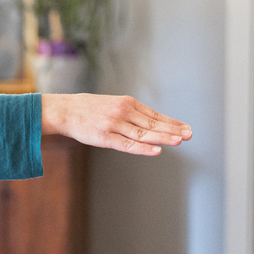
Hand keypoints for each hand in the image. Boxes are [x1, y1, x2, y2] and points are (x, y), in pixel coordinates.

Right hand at [41, 94, 191, 154]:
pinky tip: (156, 150)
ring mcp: (114, 125)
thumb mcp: (112, 104)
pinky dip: (143, 148)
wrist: (65, 110)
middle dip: (173, 129)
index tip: (186, 128)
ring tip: (179, 141)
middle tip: (189, 135)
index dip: (171, 122)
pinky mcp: (104, 137)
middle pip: (153, 123)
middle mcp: (123, 112)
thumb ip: (129, 112)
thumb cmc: (88, 109)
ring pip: (144, 133)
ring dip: (163, 137)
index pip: (155, 115)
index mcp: (127, 103)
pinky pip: (127, 144)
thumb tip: (149, 122)